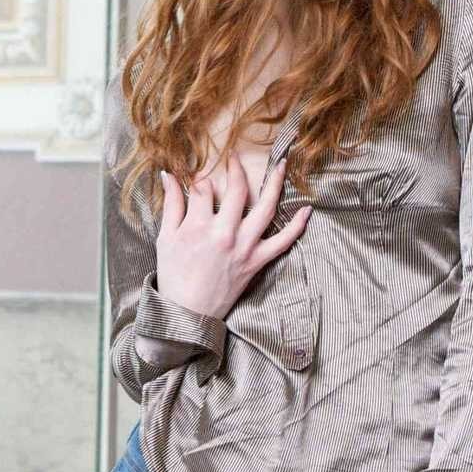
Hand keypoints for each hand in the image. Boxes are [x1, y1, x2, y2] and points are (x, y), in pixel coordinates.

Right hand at [154, 154, 311, 320]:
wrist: (187, 313)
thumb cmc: (173, 276)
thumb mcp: (165, 237)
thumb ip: (171, 204)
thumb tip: (169, 175)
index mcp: (198, 226)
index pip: (203, 189)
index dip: (201, 178)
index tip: (200, 176)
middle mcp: (224, 233)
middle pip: (236, 190)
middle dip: (236, 169)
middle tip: (236, 157)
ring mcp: (244, 247)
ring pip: (265, 209)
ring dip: (275, 184)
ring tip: (282, 165)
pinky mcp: (256, 261)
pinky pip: (283, 242)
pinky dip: (297, 227)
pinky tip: (307, 210)